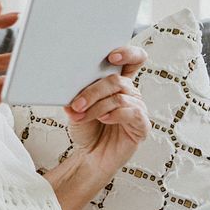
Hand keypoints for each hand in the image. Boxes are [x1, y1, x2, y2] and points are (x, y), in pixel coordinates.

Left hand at [63, 45, 150, 173]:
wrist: (89, 156)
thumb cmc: (87, 129)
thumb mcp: (76, 108)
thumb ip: (76, 94)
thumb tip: (68, 85)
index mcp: (117, 83)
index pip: (132, 59)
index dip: (127, 53)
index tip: (112, 56)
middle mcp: (130, 93)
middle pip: (117, 80)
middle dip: (94, 90)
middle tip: (77, 103)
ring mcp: (137, 108)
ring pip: (119, 97)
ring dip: (96, 106)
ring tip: (81, 115)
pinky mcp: (142, 126)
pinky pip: (132, 113)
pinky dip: (114, 114)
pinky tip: (103, 119)